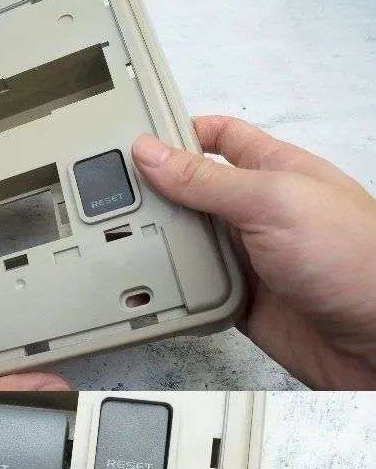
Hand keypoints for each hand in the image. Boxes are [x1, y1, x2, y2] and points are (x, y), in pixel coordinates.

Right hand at [132, 120, 375, 389]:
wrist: (372, 336)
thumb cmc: (352, 258)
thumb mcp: (271, 201)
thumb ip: (208, 180)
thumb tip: (154, 153)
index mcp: (275, 170)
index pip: (221, 139)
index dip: (181, 132)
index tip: (139, 136)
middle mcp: (263, 213)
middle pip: (199, 195)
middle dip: (163, 196)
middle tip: (117, 198)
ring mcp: (255, 260)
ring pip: (196, 249)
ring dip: (167, 250)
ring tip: (125, 244)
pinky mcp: (248, 305)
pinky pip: (203, 296)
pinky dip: (181, 297)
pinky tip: (161, 291)